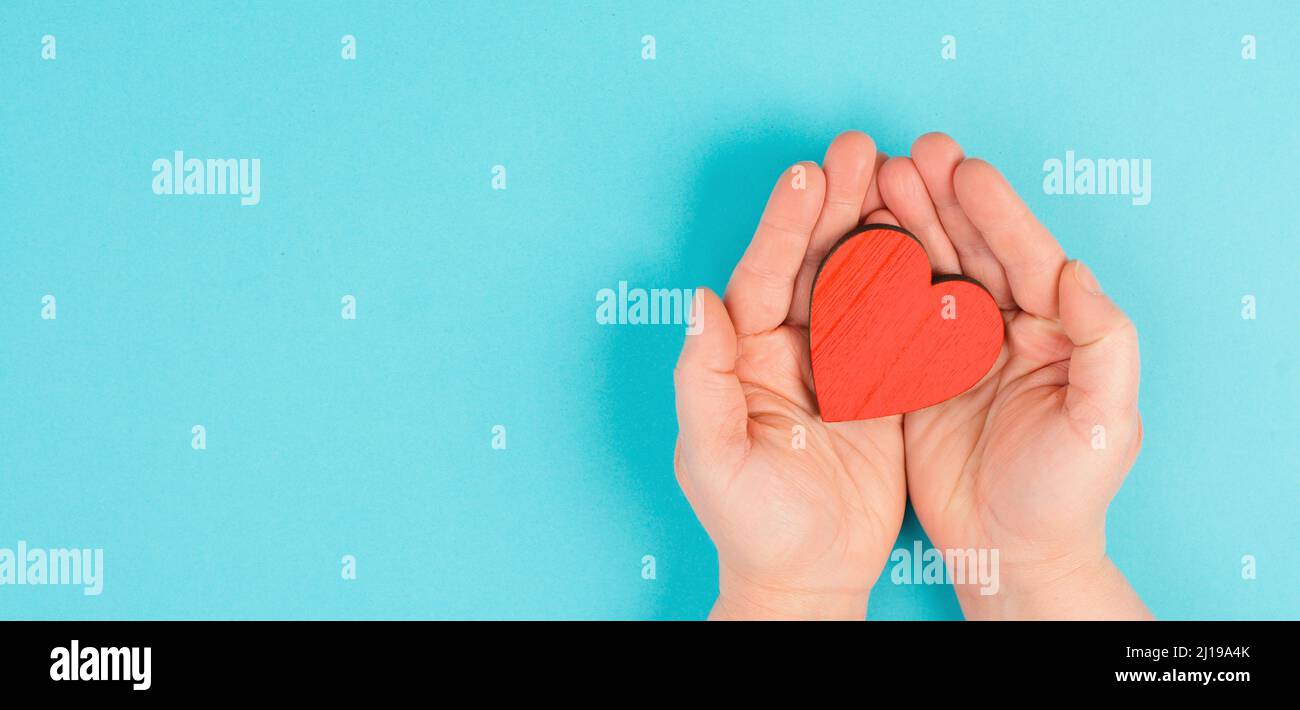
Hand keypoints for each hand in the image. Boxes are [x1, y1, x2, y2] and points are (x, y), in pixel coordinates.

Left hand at [674, 132, 906, 619]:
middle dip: (833, 206)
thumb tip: (699, 301)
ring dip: (876, 229)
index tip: (807, 176)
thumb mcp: (712, 457)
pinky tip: (937, 241)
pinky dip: (915, 283)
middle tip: (859, 149)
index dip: (782, 226)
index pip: (760, 278)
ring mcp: (836, 365)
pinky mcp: (879, 386)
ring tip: (900, 175)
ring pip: (856, 281)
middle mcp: (787, 350)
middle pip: (810, 263)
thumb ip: (703, 380)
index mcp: (742, 358)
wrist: (807, 577)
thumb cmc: (750, 525)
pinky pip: (898, 324)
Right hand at [875, 133, 1150, 618]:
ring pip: (927, 273)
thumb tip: (1076, 273)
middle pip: (971, 252)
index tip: (964, 171)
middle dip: (940, 201)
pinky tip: (848, 248)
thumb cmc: (1068, 495)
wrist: (1010, 554)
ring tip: (874, 182)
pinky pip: (889, 318)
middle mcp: (1004, 330)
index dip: (997, 213)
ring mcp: (954, 350)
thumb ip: (1104, 343)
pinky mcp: (913, 376)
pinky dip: (870, 281)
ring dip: (903, 227)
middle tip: (908, 155)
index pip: (1026, 258)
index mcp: (1055, 330)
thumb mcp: (1107, 424)